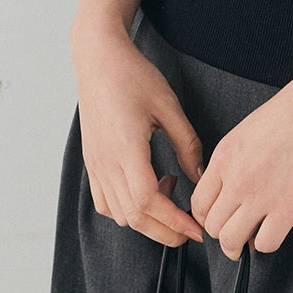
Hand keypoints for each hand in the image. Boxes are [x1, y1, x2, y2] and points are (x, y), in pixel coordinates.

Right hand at [73, 23, 206, 246]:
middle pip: (133, 217)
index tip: (197, 230)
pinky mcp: (92, 162)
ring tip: (170, 190)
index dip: (174, 222)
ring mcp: (95, 164)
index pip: (148, 203)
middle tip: (191, 231)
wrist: (98, 59)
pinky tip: (147, 188)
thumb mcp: (169, 106)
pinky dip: (126, 209)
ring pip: (118, 214)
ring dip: (146, 219)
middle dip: (164, 232)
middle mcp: (105, 163)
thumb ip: (187, 144)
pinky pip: (104, 201)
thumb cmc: (134, 77)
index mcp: (126, 149)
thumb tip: (200, 176)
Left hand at [190, 81, 292, 258]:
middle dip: (221, 233)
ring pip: (232, 240)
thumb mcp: (243, 133)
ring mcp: (260, 196)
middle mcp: (236, 180)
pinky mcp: (288, 207)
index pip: (199, 203)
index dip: (206, 217)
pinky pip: (266, 243)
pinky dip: (265, 244)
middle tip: (234, 231)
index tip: (217, 219)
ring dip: (239, 246)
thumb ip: (230, 162)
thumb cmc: (287, 114)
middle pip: (212, 226)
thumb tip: (227, 188)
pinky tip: (271, 233)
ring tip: (248, 242)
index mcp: (223, 158)